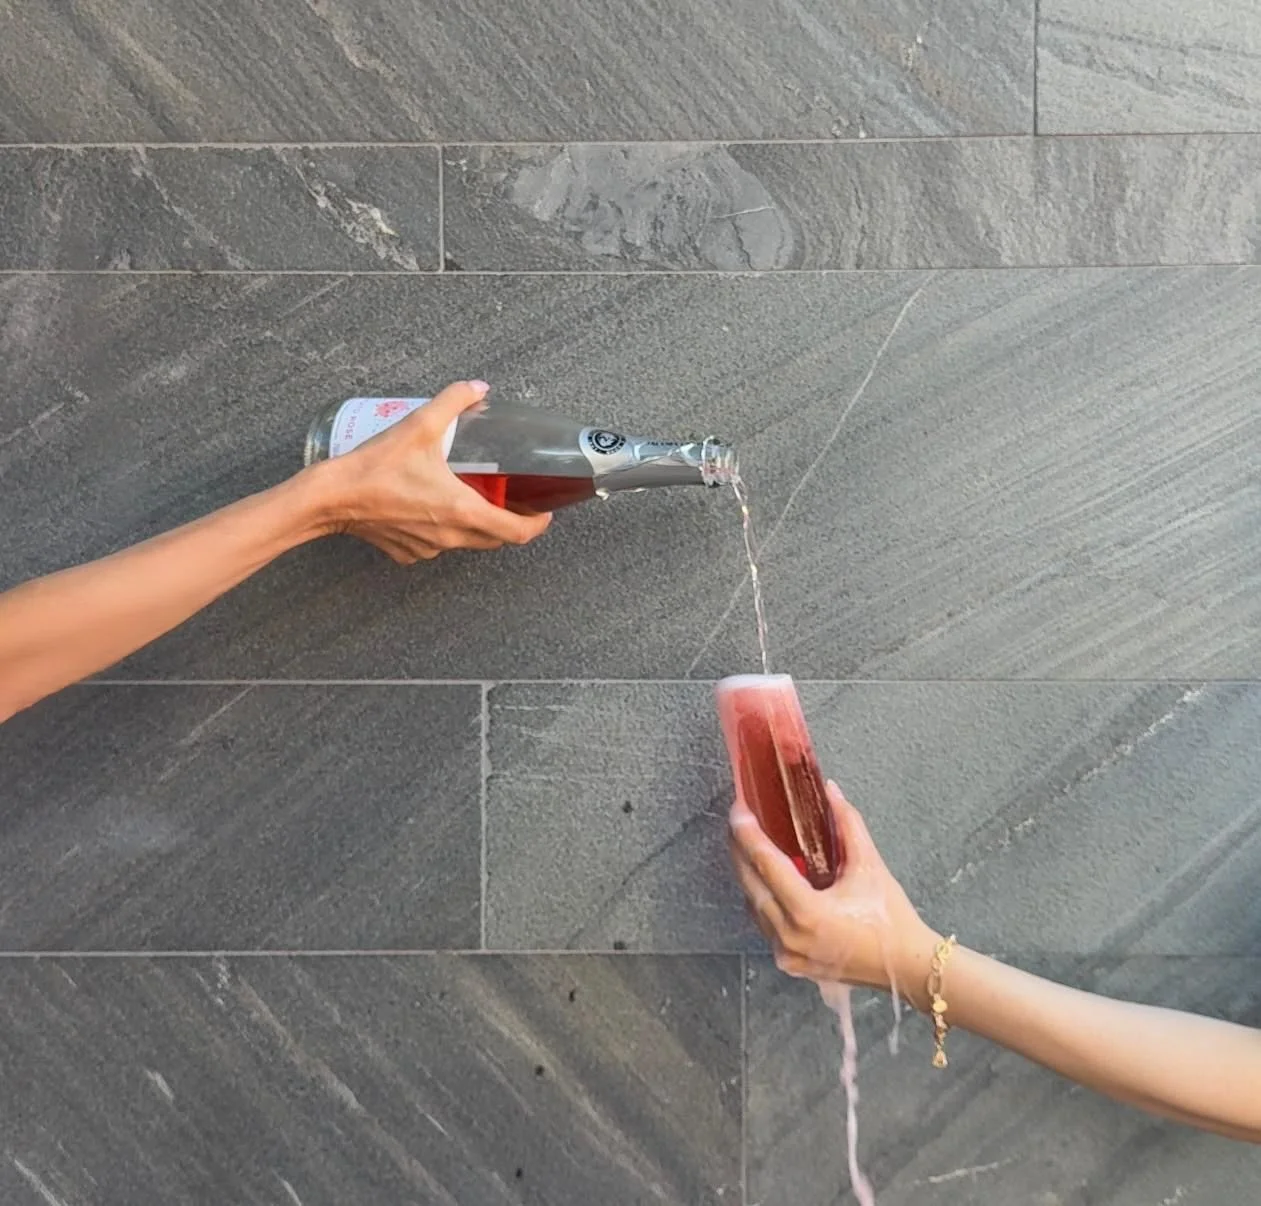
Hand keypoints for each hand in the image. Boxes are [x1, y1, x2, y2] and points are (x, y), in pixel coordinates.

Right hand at [311, 380, 551, 562]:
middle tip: (512, 499)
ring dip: (475, 524)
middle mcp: (450, 538)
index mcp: (462, 512)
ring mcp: (428, 549)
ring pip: (466, 543)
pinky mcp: (407, 553)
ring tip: (471, 496)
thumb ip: (453, 401)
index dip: (537, 524)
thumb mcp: (419, 425)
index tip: (543, 512)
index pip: (518, 533)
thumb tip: (477, 387)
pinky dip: (441, 530)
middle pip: (495, 539)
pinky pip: (436, 546)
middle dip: (509, 522)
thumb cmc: (374, 467)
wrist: (330, 499)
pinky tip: (430, 507)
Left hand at [729, 782, 938, 1001]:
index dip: (748, 834)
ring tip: (748, 845)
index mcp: (808, 912)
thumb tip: (829, 789)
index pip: (766, 864)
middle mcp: (789, 936)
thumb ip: (847, 823)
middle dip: (740, 849)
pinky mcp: (790, 963)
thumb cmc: (891, 917)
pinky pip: (765, 924)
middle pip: (751, 884)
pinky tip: (766, 879)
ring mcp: (786, 953)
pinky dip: (762, 899)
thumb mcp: (870, 866)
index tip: (738, 809)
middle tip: (738, 821)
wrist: (907, 967)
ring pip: (754, 906)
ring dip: (748, 875)